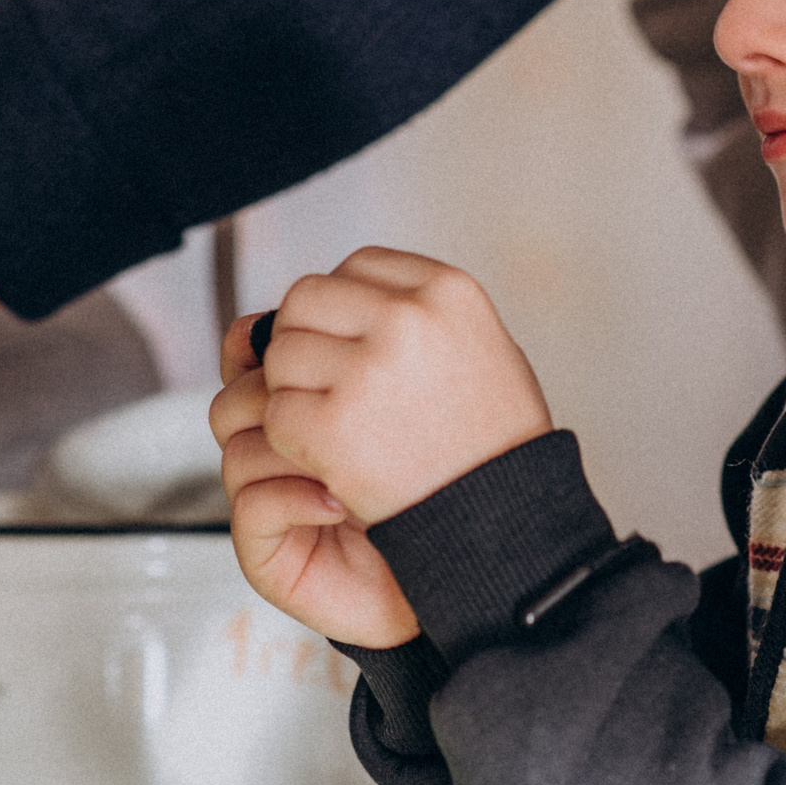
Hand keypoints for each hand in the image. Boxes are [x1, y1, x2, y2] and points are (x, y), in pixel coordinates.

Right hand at [212, 332, 419, 649]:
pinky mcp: (264, 550)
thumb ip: (367, 354)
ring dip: (294, 448)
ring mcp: (266, 501)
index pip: (251, 358)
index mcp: (302, 410)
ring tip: (349, 465)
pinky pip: (249, 504)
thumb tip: (313, 314)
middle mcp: (275, 454)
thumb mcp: (412, 403)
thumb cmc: (441, 489)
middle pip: (234, 398)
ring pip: (237, 446)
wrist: (462, 576)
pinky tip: (342, 502)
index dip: (279, 352)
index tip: (336, 356)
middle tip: (345, 411)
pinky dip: (296, 497)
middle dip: (285, 396)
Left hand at [251, 247, 552, 525]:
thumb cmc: (495, 441)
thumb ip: (417, 313)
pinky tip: (328, 455)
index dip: (344, 305)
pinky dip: (291, 436)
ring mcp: (367, 371)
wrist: (507, 519)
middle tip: (327, 384)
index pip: (357, 265)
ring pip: (282, 356)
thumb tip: (338, 296)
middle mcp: (407, 319)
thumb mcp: (480, 346)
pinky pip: (277, 413)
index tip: (352, 343)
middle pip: (306, 300)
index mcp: (446, 290)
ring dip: (295, 389)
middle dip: (306, 339)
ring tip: (336, 423)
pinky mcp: (334, 427)